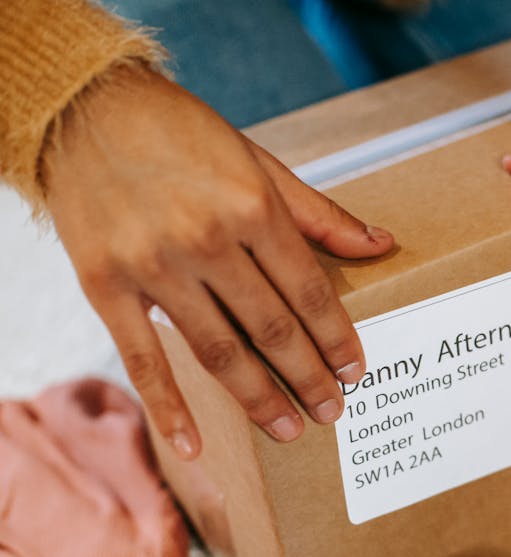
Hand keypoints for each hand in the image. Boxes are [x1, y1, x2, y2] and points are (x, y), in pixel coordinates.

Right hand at [42, 65, 394, 459]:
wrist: (82, 109)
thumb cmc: (182, 133)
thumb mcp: (260, 161)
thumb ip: (320, 213)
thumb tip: (382, 245)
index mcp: (252, 206)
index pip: (309, 291)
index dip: (337, 338)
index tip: (356, 371)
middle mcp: (206, 239)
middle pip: (271, 329)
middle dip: (308, 376)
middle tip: (333, 411)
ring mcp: (153, 266)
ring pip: (219, 351)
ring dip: (259, 398)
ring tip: (290, 429)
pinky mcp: (105, 286)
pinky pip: (144, 359)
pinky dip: (169, 409)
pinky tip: (194, 448)